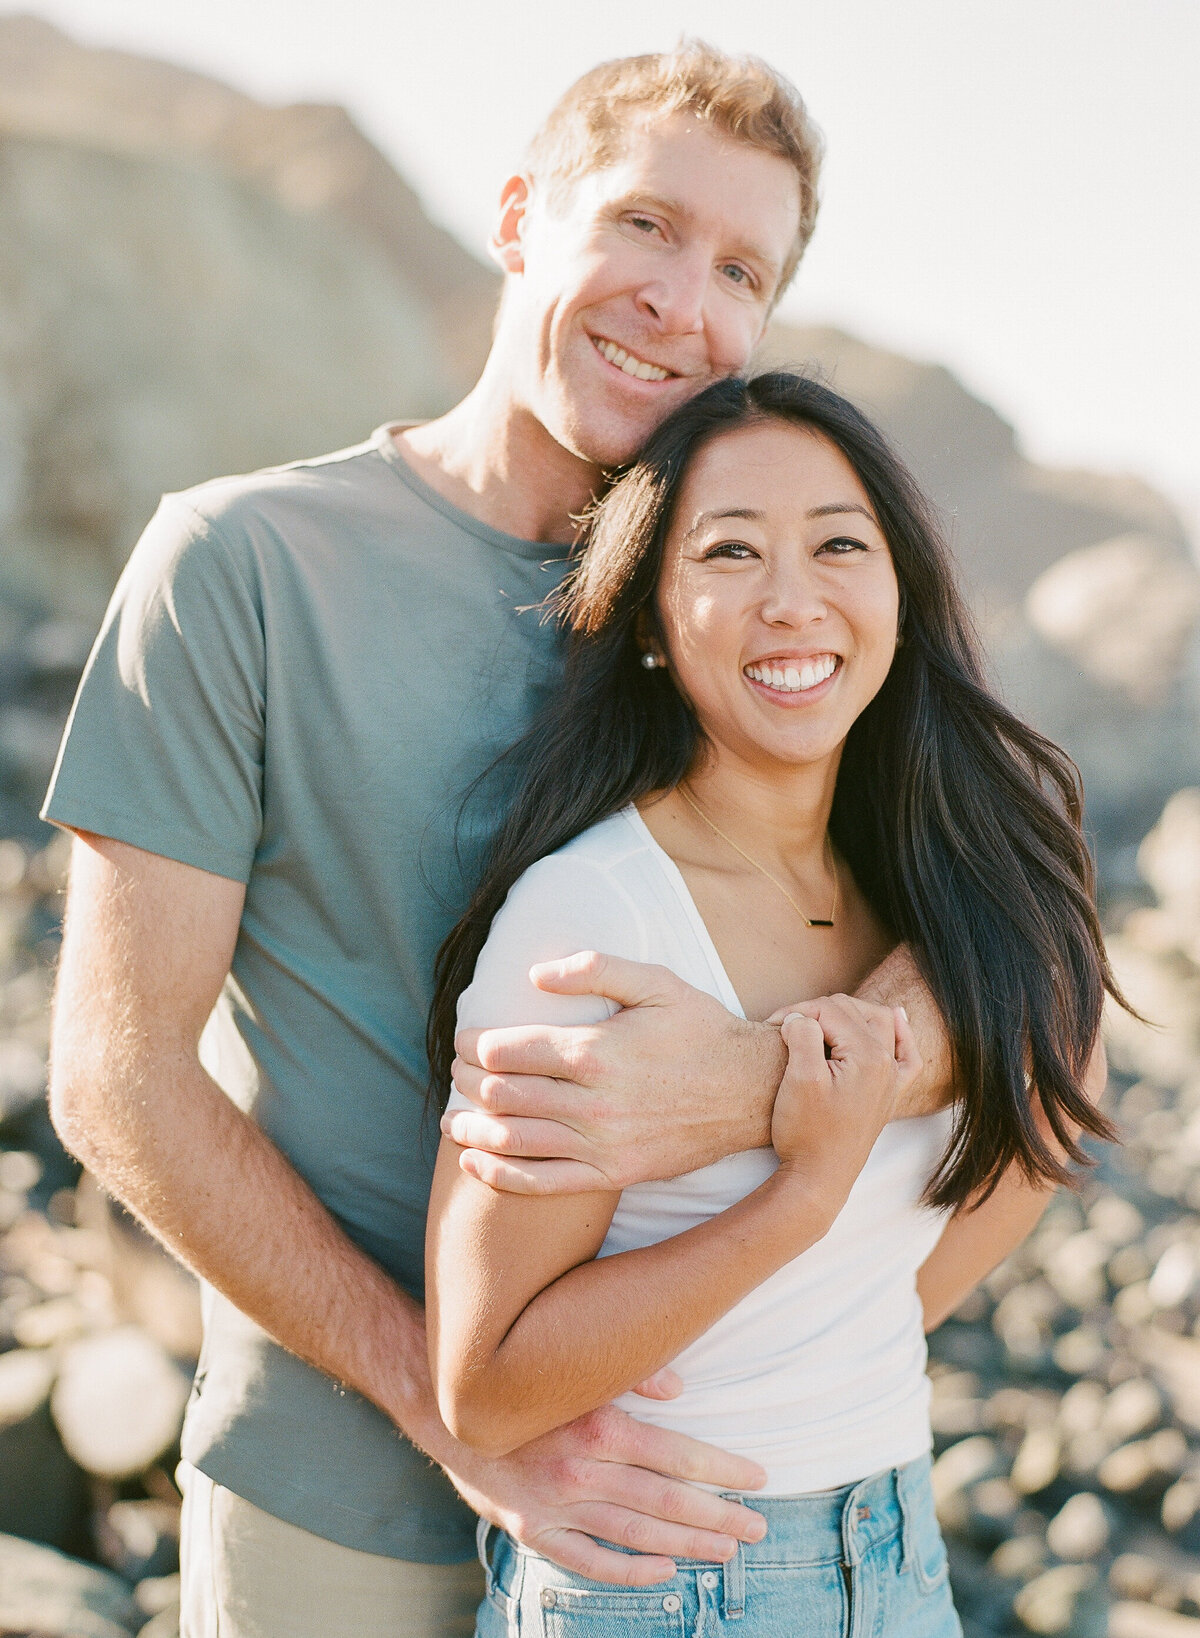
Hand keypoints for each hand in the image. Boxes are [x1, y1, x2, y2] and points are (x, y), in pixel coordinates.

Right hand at [437, 1402, 766, 1585]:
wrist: (445, 1406)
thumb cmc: (520, 1378)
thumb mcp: (572, 1364)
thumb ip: (629, 1373)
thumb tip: (679, 1387)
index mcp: (597, 1424)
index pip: (676, 1454)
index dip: (721, 1469)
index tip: (758, 1478)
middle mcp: (580, 1470)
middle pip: (664, 1500)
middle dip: (717, 1515)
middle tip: (759, 1527)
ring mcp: (556, 1506)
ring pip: (635, 1533)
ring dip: (685, 1544)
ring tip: (727, 1550)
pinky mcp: (533, 1530)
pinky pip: (588, 1561)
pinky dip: (629, 1571)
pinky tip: (664, 1573)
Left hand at [445, 951, 783, 1194]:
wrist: (753, 1092)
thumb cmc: (700, 1029)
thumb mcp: (655, 982)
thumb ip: (594, 968)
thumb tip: (535, 973)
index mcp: (596, 1050)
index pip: (507, 1050)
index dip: (474, 1044)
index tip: (465, 1039)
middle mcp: (593, 1102)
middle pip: (502, 1094)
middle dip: (467, 1081)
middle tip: (456, 1072)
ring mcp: (602, 1144)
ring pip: (513, 1139)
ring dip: (471, 1128)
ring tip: (451, 1117)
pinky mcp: (612, 1175)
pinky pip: (542, 1183)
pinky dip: (499, 1175)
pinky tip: (474, 1162)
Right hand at [770, 997, 920, 1219]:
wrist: (818, 1179)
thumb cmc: (807, 1132)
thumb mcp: (800, 1078)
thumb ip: (802, 1035)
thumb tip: (800, 1017)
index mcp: (869, 1056)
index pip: (829, 1010)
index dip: (796, 1012)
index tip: (770, 1027)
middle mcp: (887, 1064)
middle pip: (852, 1011)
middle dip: (816, 1012)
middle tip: (785, 1030)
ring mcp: (891, 1080)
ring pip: (878, 1023)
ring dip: (849, 1014)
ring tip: (819, 1019)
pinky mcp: (887, 1095)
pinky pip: (906, 1055)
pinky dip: (901, 1033)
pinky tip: (897, 1018)